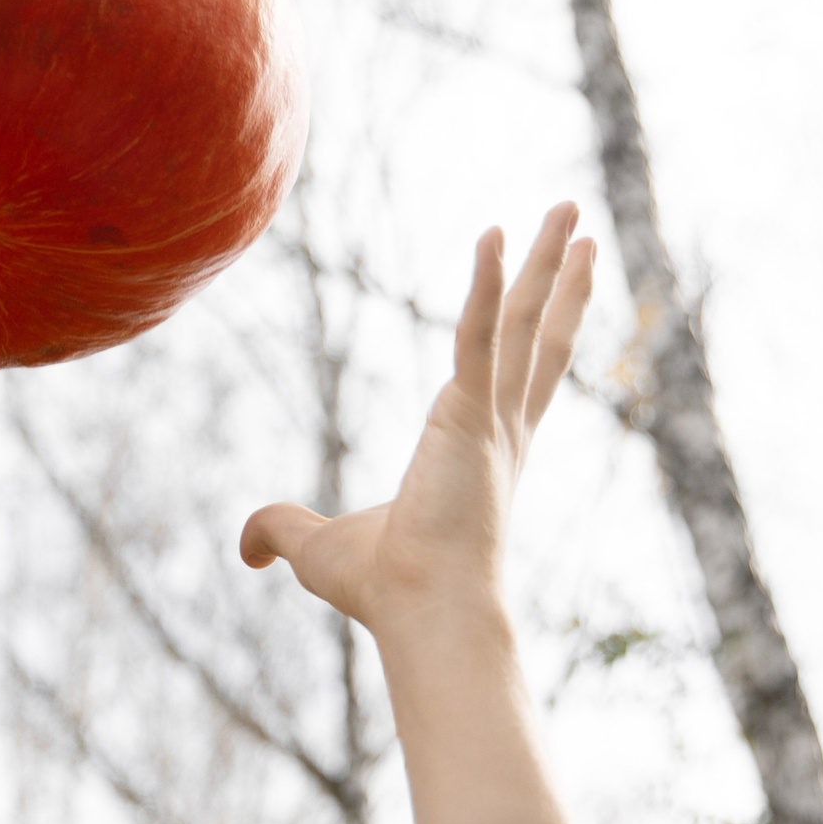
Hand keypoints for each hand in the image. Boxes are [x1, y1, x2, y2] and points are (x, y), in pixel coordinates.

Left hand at [239, 204, 593, 625]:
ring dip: (547, 262)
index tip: (559, 288)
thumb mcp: (321, 551)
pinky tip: (493, 234)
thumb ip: (282, 533)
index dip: (541, 327)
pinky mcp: (471, 417)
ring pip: (526, 322)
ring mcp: (494, 422)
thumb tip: (244, 548)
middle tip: (578, 226)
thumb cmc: (387, 590)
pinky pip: (480, 335)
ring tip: (566, 208)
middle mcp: (503, 431)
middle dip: (560, 278)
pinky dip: (487, 285)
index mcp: (484, 453)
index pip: (521, 375)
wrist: (425, 614)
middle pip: (538, 335)